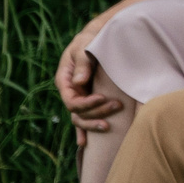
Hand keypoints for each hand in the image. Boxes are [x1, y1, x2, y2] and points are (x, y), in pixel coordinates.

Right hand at [56, 18, 123, 136]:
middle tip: (118, 106)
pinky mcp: (88, 99)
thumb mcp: (84, 48)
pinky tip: (85, 144)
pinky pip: (84, 118)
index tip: (103, 98)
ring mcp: (78, 97)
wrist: (98, 38)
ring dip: (94, 123)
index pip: (72, 101)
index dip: (86, 103)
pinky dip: (84, 131)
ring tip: (109, 127)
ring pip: (81, 118)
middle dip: (96, 112)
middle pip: (78, 113)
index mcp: (65, 80)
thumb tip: (80, 82)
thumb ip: (83, 63)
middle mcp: (70, 92)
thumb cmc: (90, 41)